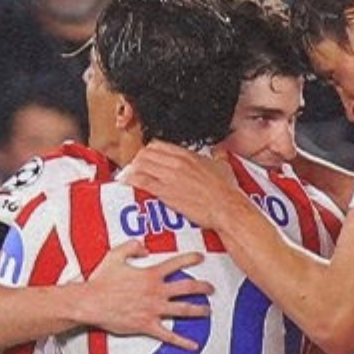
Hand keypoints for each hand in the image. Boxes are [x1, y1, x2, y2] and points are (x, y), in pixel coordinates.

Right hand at [77, 240, 213, 349]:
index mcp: (151, 275)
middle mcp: (157, 291)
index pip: (176, 263)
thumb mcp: (115, 255)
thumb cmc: (100, 281)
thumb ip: (132, 247)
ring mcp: (154, 309)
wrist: (89, 302)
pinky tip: (194, 345)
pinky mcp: (147, 325)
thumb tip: (145, 247)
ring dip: (200, 310)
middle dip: (204, 287)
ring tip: (208, 310)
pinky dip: (183, 341)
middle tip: (211, 288)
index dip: (191, 259)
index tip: (201, 257)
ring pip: (184, 309)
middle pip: (188, 288)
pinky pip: (169, 335)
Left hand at [124, 141, 239, 229]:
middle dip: (138, 160)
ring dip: (132, 169)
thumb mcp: (224, 166)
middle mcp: (176, 163)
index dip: (149, 150)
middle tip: (136, 167)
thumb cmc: (226, 191)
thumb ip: (219, 155)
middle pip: (146, 153)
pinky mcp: (165, 192)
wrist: (226, 208)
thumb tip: (220, 151)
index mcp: (188, 155)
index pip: (159, 145)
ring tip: (129, 174)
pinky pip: (141, 181)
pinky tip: (127, 182)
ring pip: (140, 165)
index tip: (147, 157)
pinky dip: (131, 180)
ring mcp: (169, 177)